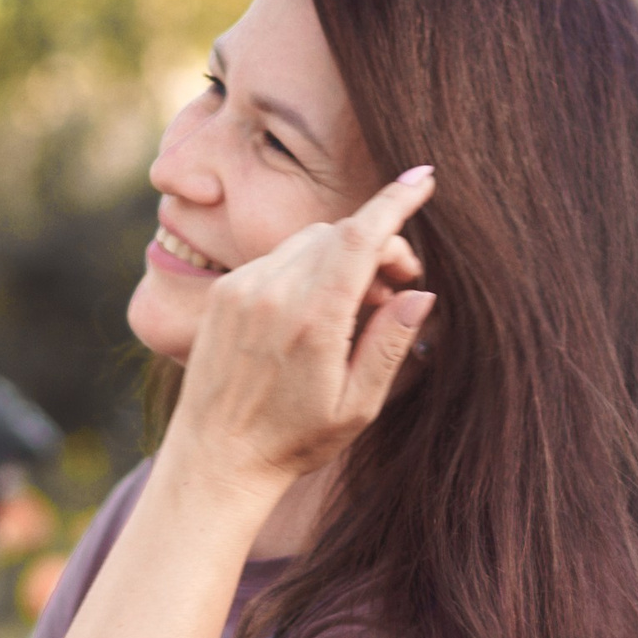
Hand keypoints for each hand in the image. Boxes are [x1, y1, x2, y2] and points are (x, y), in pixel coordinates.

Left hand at [167, 166, 435, 501]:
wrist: (214, 459)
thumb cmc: (292, 442)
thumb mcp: (356, 406)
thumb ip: (390, 345)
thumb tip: (421, 294)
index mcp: (312, 320)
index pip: (361, 236)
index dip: (396, 201)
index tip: (424, 178)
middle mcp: (272, 293)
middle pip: (341, 233)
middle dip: (378, 247)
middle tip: (397, 291)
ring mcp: (241, 288)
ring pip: (310, 240)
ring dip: (343, 257)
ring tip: (356, 309)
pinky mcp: (223, 293)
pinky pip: (278, 257)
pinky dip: (308, 267)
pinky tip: (317, 311)